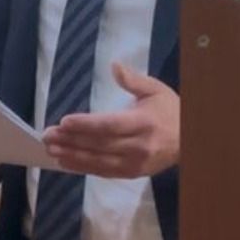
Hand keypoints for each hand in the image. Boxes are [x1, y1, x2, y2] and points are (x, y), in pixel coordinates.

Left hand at [43, 61, 179, 177]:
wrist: (192, 142)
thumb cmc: (170, 112)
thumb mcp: (156, 90)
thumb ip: (133, 80)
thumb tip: (114, 66)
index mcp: (143, 123)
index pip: (110, 125)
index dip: (86, 125)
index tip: (64, 121)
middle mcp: (139, 146)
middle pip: (99, 144)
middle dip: (71, 140)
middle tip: (47, 136)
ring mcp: (135, 163)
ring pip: (98, 161)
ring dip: (72, 156)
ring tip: (50, 149)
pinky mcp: (132, 174)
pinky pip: (103, 172)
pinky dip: (83, 168)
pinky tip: (65, 162)